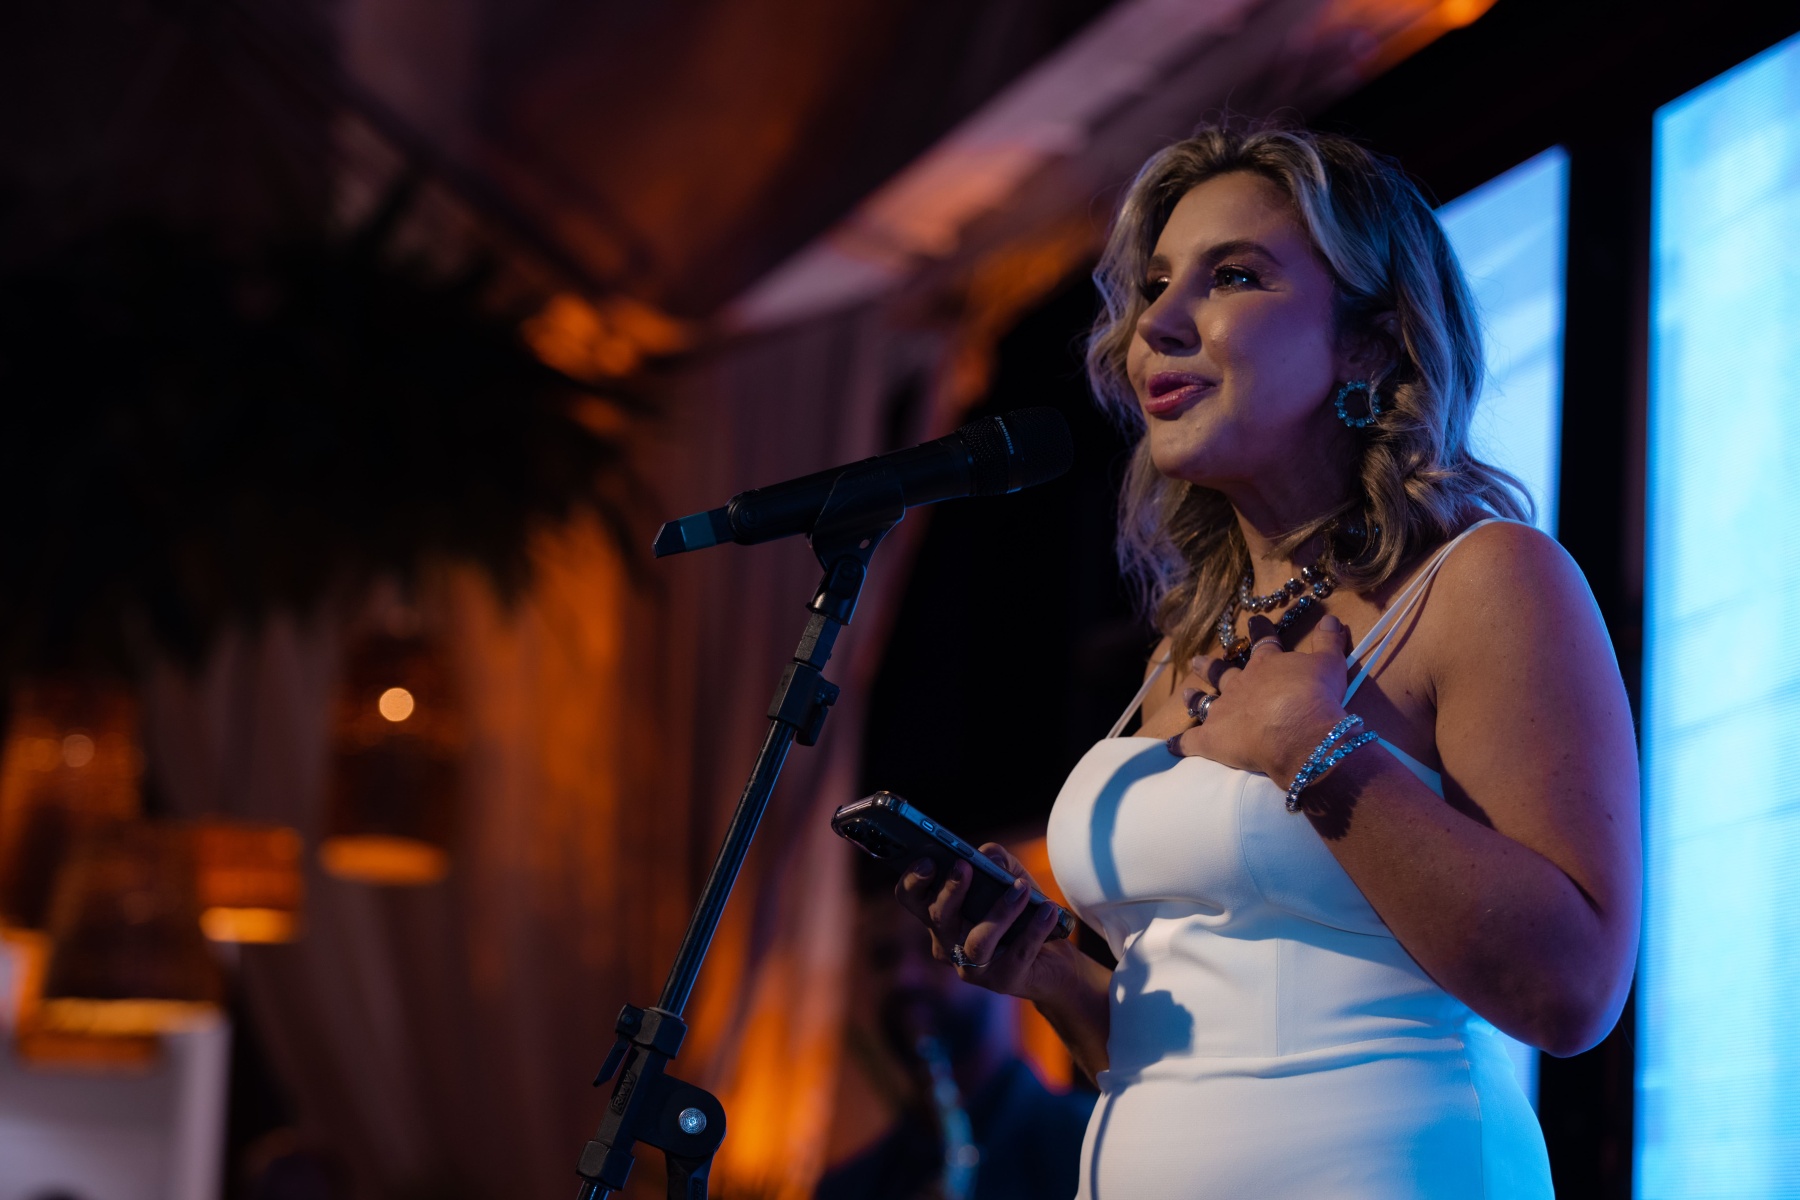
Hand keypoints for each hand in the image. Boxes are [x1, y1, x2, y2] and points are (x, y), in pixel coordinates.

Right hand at [894, 843, 1072, 1001]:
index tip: (928, 860)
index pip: (912, 898)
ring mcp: (973, 968)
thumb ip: (996, 860)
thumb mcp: (1009, 877)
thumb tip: (988, 860)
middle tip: (965, 866)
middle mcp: (948, 944)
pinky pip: (1017, 954)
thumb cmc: (1023, 913)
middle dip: (950, 891)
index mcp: (941, 916)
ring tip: (1022, 890)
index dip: (913, 880)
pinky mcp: (1003, 981)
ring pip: (977, 941)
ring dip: (1000, 911)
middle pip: (938, 918)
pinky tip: (1048, 910)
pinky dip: (1034, 929)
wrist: (1054, 959)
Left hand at [1169, 612, 1352, 787]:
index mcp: (1267, 665)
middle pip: (1223, 672)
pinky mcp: (1212, 739)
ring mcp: (1223, 711)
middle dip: (1211, 665)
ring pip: (1204, 701)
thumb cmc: (1315, 696)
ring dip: (1194, 697)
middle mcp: (1241, 684)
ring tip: (1185, 692)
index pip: (1263, 643)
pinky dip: (1180, 743)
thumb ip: (1329, 642)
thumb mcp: (1330, 664)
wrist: (1298, 731)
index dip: (1259, 631)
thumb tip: (1332, 619)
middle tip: (1198, 660)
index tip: (1253, 621)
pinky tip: (1169, 744)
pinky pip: (1191, 741)